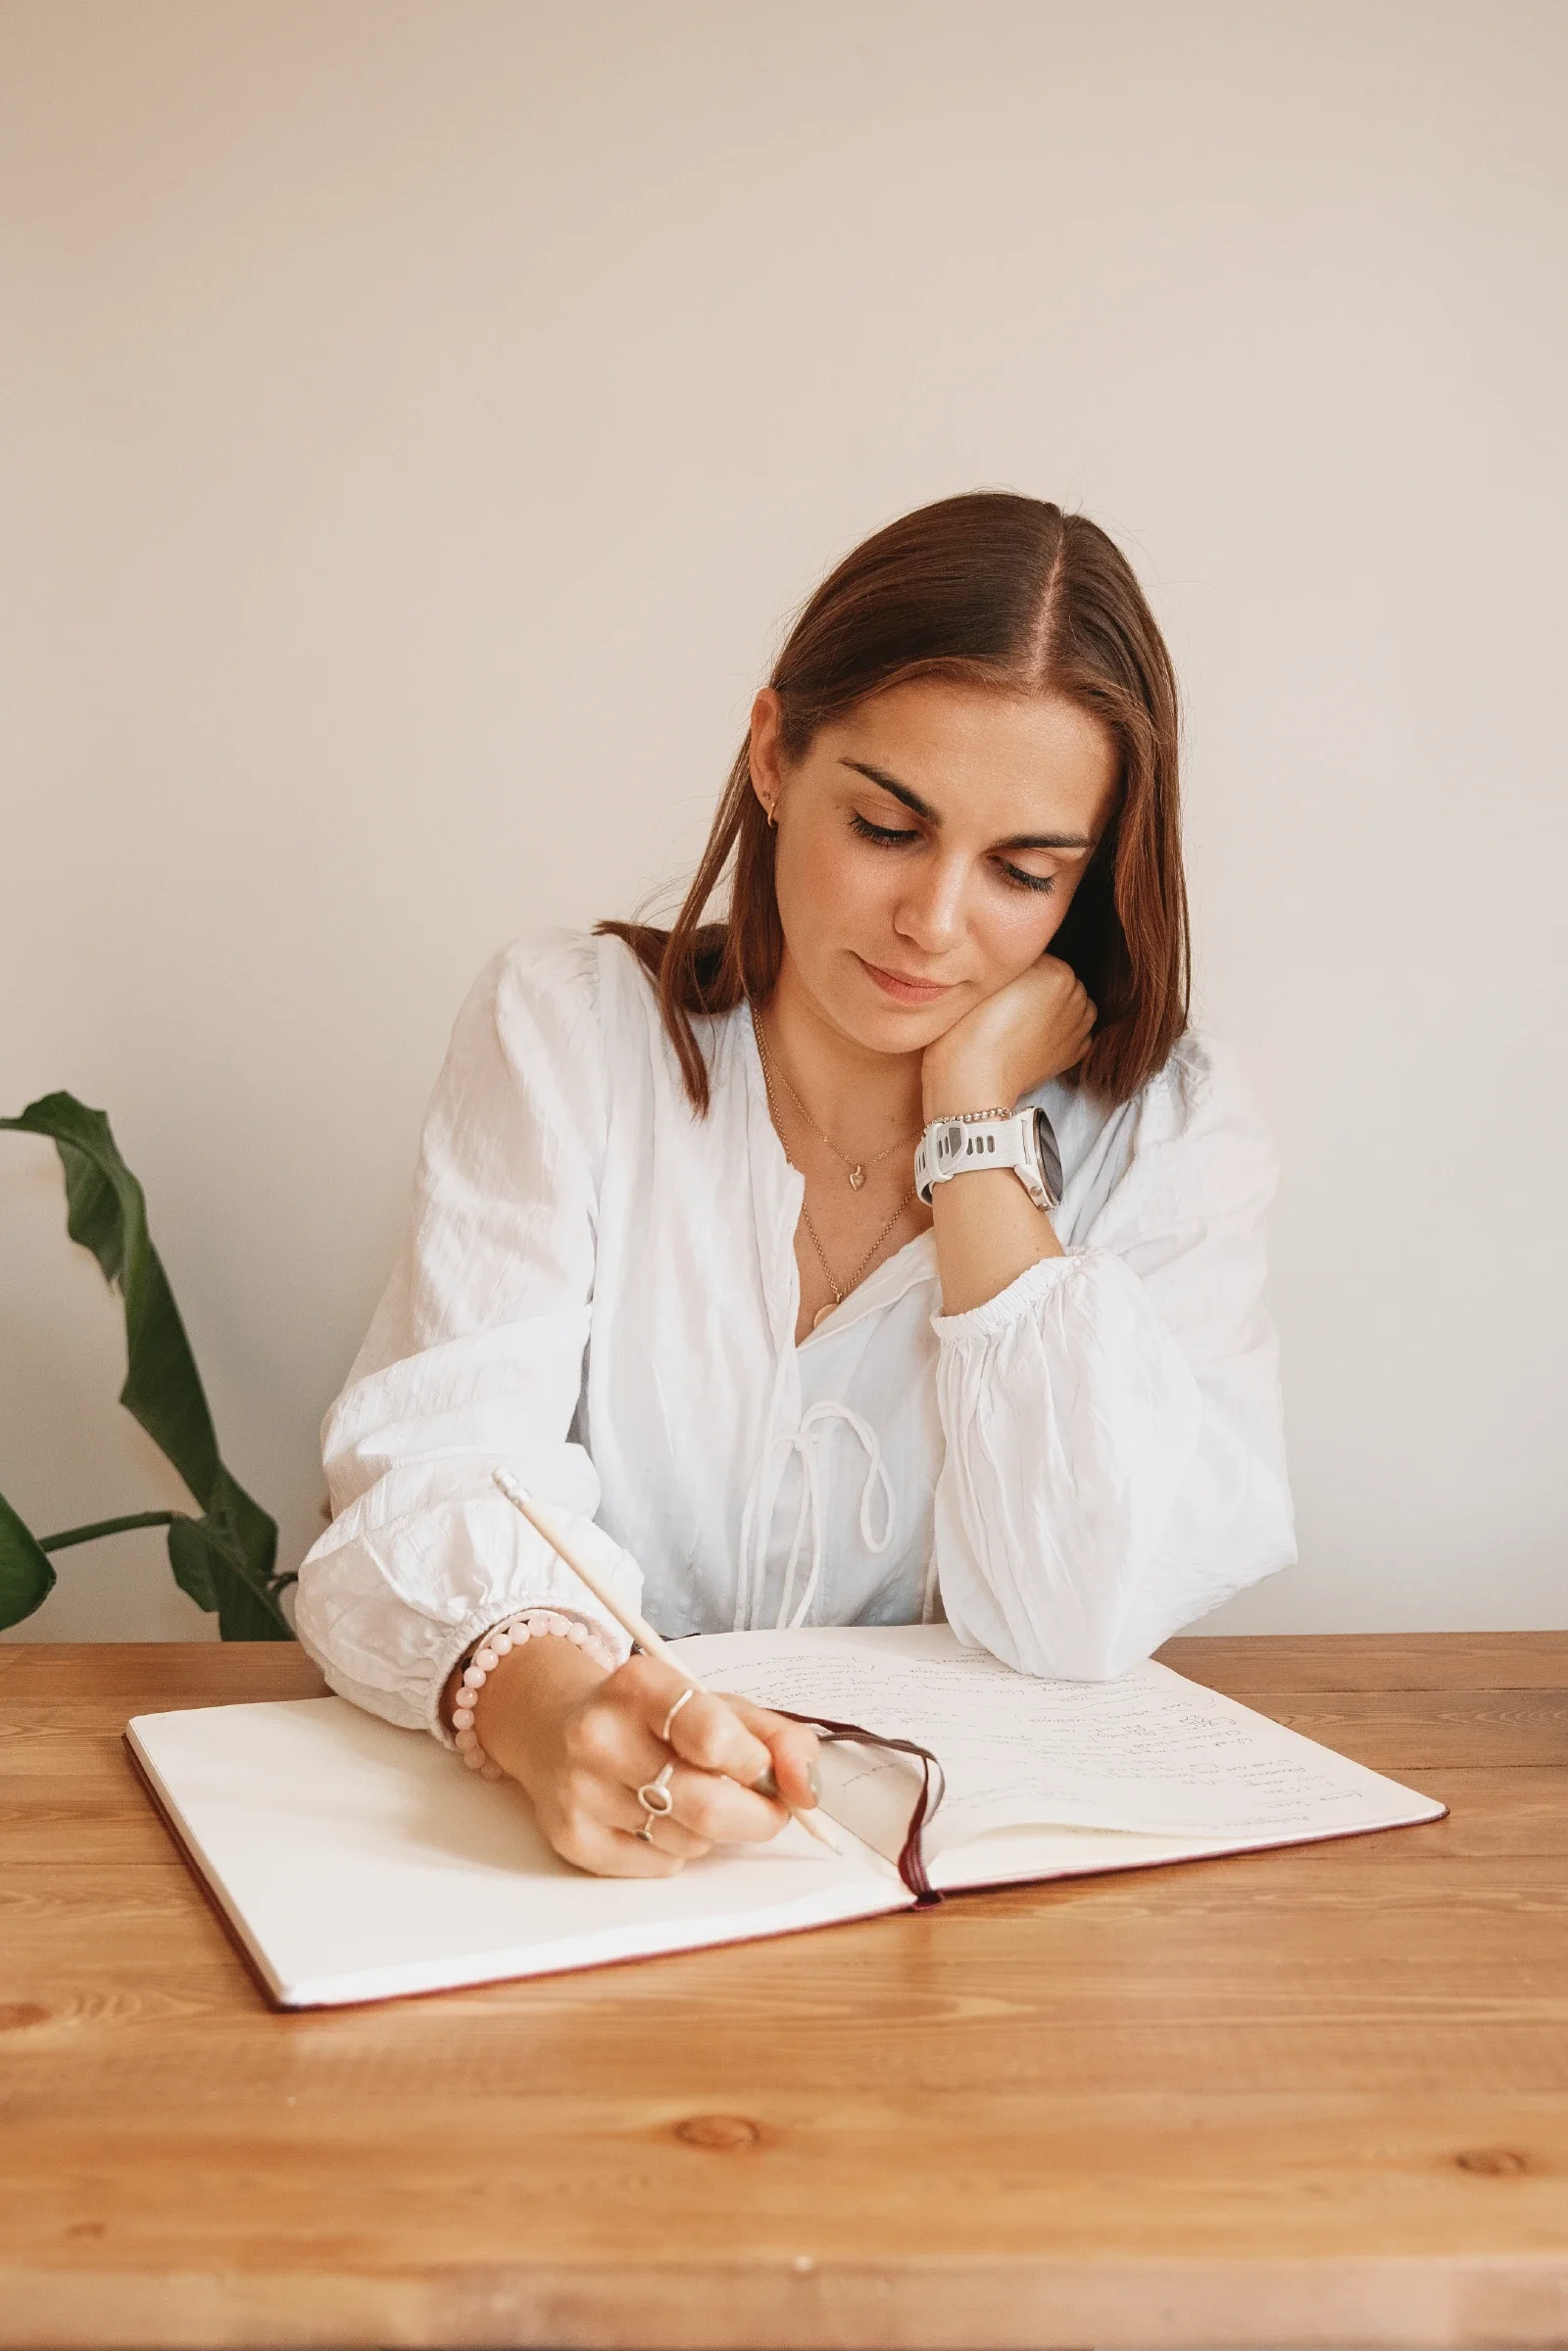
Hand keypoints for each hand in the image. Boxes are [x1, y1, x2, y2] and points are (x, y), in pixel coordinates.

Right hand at [454, 1636, 821, 1877]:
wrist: (555, 1728)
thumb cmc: (652, 1718)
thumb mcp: (716, 1704)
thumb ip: (777, 1737)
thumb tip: (808, 1788)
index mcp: (640, 1684)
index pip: (712, 1735)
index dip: (755, 1763)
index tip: (763, 1767)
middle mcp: (599, 1735)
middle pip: (708, 1805)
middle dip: (757, 1816)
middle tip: (767, 1808)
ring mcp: (580, 1790)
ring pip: (690, 1841)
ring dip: (714, 1831)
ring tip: (692, 1798)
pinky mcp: (572, 1838)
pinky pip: (661, 1866)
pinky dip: (678, 1851)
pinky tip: (657, 1819)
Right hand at [922, 954, 1094, 1116]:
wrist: (973, 1076)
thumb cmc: (970, 1026)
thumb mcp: (988, 974)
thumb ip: (1013, 958)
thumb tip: (1020, 957)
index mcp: (1058, 971)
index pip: (1038, 956)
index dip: (1016, 967)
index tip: (1000, 982)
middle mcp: (1076, 997)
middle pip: (1059, 978)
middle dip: (1039, 986)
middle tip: (1009, 1001)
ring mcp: (1079, 1027)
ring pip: (1072, 1003)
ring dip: (1055, 1006)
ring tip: (1024, 1018)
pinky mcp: (1074, 1053)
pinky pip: (1077, 1030)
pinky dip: (1063, 1030)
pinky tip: (1037, 1035)